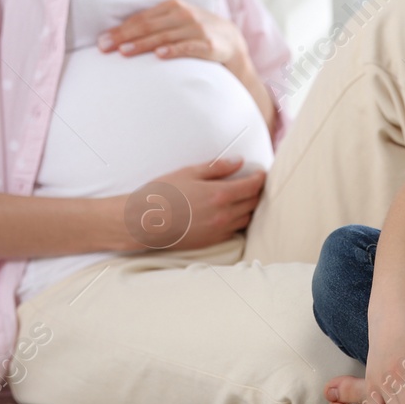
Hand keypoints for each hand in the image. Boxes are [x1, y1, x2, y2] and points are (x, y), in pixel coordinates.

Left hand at [99, 0, 245, 66]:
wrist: (231, 40)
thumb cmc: (195, 32)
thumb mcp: (176, 22)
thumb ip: (154, 25)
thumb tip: (119, 37)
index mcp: (172, 6)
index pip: (141, 18)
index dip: (120, 29)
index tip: (101, 41)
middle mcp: (183, 15)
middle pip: (148, 26)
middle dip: (124, 37)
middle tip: (104, 48)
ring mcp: (196, 29)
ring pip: (164, 37)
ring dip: (142, 44)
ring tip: (124, 52)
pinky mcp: (208, 45)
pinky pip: (188, 48)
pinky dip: (173, 50)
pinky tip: (159, 55)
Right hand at [123, 157, 264, 251]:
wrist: (144, 222)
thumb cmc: (163, 194)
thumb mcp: (189, 173)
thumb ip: (217, 168)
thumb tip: (238, 162)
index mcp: (219, 194)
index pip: (252, 186)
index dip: (260, 178)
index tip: (261, 173)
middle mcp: (223, 215)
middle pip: (253, 203)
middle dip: (256, 192)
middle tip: (253, 183)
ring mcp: (218, 230)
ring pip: (246, 219)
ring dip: (248, 208)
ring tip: (243, 198)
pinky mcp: (211, 241)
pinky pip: (234, 231)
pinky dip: (237, 221)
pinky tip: (229, 213)